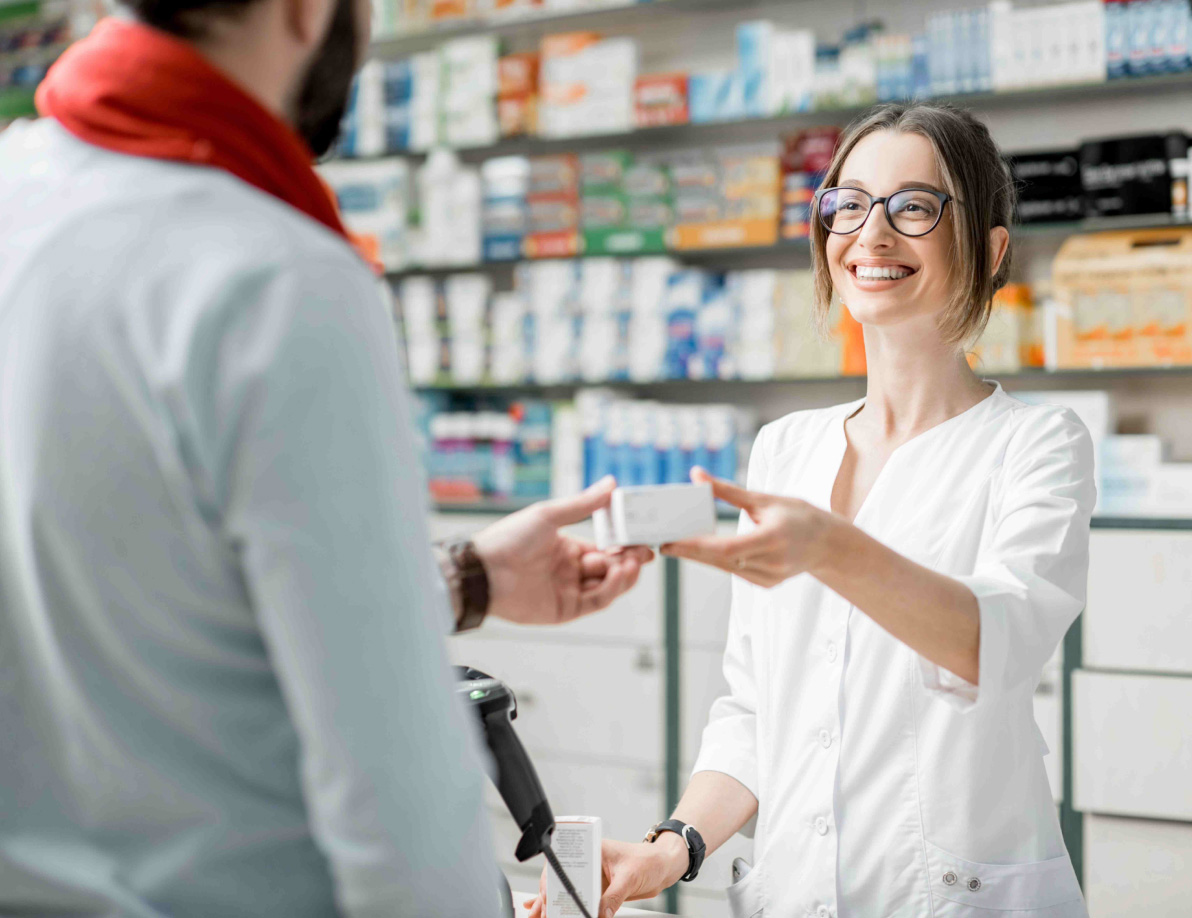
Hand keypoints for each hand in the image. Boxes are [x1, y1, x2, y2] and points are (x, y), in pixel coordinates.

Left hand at [472, 477, 653, 625]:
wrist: (485, 570)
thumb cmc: (510, 538)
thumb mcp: (550, 515)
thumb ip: (583, 504)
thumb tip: (611, 483)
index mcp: (567, 547)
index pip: (605, 547)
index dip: (624, 544)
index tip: (642, 538)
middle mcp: (569, 570)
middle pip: (610, 568)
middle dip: (629, 560)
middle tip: (644, 552)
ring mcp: (568, 590)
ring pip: (607, 586)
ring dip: (623, 575)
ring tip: (632, 563)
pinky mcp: (565, 610)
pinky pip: (595, 601)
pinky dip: (610, 589)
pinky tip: (617, 574)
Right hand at [524, 835, 688, 917]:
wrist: (664, 867)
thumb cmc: (649, 860)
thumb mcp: (630, 878)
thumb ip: (613, 898)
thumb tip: (599, 915)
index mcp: (592, 849)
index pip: (566, 862)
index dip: (553, 880)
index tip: (549, 897)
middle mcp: (588, 862)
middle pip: (561, 879)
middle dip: (547, 897)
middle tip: (539, 913)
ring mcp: (591, 877)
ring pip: (566, 891)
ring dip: (551, 905)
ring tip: (536, 916)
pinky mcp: (597, 891)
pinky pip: (578, 901)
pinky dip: (564, 908)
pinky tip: (546, 912)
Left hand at [660, 468, 837, 587]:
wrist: (829, 544)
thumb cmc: (798, 515)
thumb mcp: (764, 498)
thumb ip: (727, 491)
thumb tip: (697, 475)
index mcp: (773, 539)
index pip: (725, 548)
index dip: (695, 546)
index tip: (670, 541)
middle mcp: (772, 562)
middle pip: (719, 560)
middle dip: (688, 551)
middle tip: (663, 542)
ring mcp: (769, 577)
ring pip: (724, 568)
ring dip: (699, 557)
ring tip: (675, 544)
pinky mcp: (766, 584)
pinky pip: (734, 571)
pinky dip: (717, 561)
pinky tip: (701, 552)